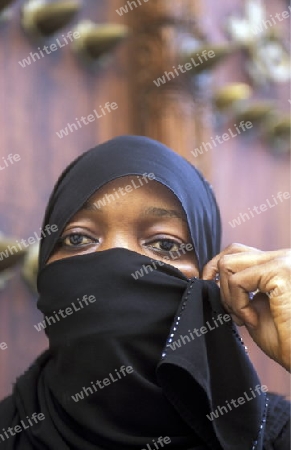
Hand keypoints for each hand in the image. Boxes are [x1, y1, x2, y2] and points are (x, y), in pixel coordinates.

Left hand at [202, 244, 290, 371]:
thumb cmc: (285, 341)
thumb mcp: (256, 308)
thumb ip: (240, 290)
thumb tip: (214, 280)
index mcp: (278, 264)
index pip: (239, 252)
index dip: (217, 268)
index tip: (211, 289)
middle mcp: (282, 257)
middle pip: (232, 251)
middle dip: (219, 281)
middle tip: (230, 311)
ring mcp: (282, 261)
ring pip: (228, 263)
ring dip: (228, 296)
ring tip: (244, 319)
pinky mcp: (279, 271)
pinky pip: (237, 282)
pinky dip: (238, 305)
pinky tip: (252, 321)